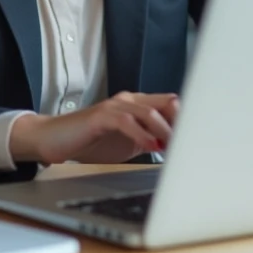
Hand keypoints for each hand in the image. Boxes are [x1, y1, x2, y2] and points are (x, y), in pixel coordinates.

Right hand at [9, 92, 179, 165]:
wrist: (53, 139)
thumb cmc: (89, 142)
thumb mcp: (126, 143)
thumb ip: (149, 141)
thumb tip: (175, 151)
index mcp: (137, 106)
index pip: (170, 105)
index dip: (187, 121)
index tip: (199, 140)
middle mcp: (128, 101)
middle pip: (166, 104)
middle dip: (183, 124)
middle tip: (194, 143)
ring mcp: (114, 106)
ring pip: (150, 111)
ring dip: (166, 130)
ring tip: (176, 147)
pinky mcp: (100, 116)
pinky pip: (126, 121)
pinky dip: (142, 134)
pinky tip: (150, 147)